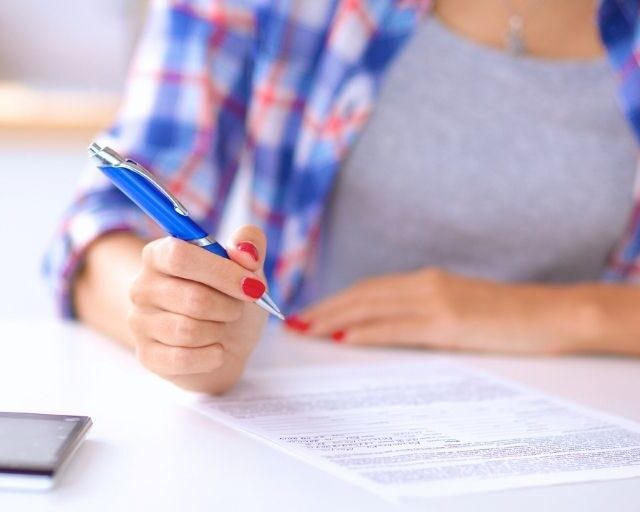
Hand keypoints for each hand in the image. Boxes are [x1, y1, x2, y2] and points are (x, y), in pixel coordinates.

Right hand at [128, 226, 268, 392]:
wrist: (228, 342)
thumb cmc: (231, 298)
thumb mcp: (247, 266)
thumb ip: (249, 243)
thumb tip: (245, 251)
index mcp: (160, 254)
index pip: (179, 256)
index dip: (222, 272)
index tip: (252, 286)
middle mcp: (143, 286)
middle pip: (191, 298)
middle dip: (228, 307)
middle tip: (236, 309)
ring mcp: (140, 323)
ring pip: (187, 331)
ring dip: (219, 331)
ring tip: (222, 327)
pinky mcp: (147, 356)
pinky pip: (182, 358)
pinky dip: (211, 356)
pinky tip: (216, 350)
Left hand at [288, 268, 596, 354]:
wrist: (550, 313)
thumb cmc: (506, 314)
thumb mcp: (458, 306)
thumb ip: (424, 310)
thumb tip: (389, 325)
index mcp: (426, 280)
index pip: (369, 288)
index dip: (336, 299)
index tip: (310, 311)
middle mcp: (424, 284)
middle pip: (362, 295)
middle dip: (325, 309)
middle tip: (295, 323)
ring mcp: (435, 302)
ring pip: (371, 308)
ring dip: (334, 319)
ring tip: (307, 331)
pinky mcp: (448, 323)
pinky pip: (397, 328)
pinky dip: (366, 332)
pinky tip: (344, 339)